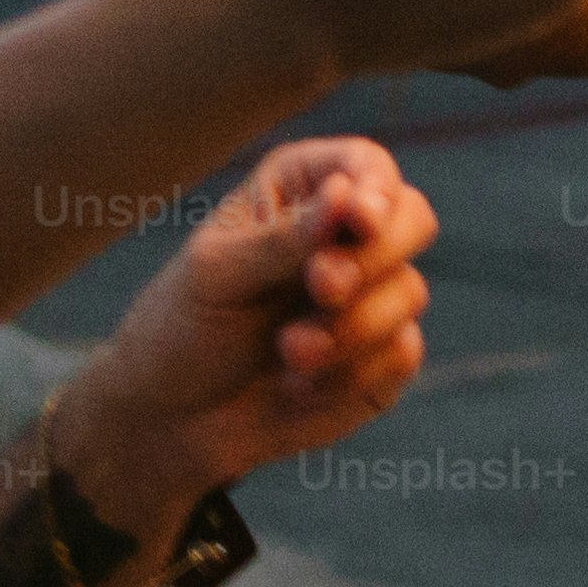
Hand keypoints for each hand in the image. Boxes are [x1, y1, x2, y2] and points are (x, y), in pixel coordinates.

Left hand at [50, 139, 441, 536]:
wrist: (175, 420)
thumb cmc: (184, 328)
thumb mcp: (219, 274)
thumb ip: (285, 238)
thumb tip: (347, 195)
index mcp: (301, 192)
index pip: (366, 166)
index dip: (376, 189)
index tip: (359, 221)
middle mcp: (344, 237)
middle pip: (412, 219)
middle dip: (371, 259)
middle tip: (321, 287)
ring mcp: (370, 298)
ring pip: (409, 292)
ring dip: (349, 328)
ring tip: (288, 352)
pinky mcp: (382, 358)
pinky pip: (402, 353)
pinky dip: (350, 373)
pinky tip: (299, 388)